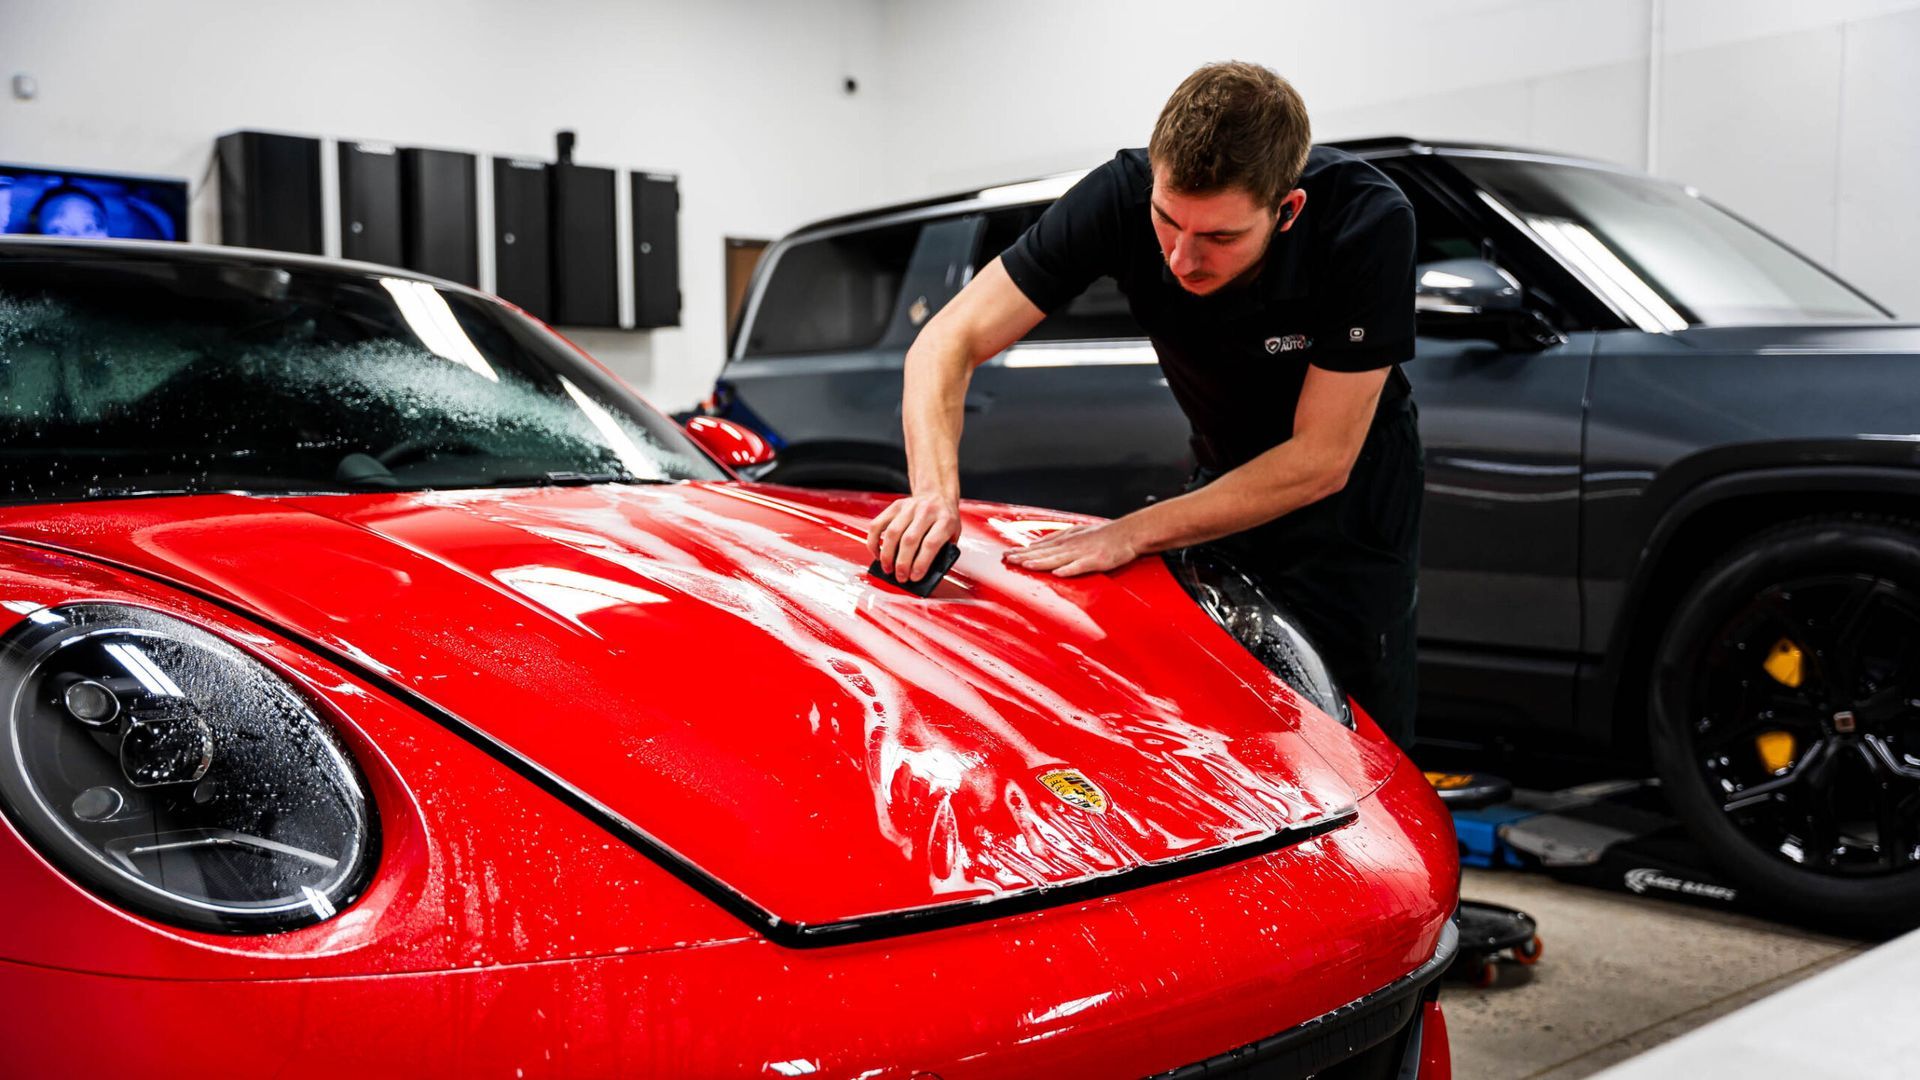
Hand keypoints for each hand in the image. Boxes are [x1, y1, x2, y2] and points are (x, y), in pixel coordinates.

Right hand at [868, 493, 960, 581]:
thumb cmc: (944, 520)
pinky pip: (878, 524)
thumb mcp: (953, 535)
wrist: (937, 495)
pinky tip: (877, 553)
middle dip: (902, 564)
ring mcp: (909, 507)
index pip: (931, 543)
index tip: (915, 577)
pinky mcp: (895, 506)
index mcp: (945, 520)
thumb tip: (922, 572)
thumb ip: (942, 553)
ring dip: (887, 555)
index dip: (921, 563)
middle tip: (901, 577)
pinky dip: (874, 541)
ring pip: (892, 533)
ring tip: (888, 569)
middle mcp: (927, 511)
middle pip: (909, 540)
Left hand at [1002, 519, 1141, 576]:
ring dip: (1042, 562)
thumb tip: (1036, 544)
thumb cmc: (1102, 535)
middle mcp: (1071, 545)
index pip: (1040, 546)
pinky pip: (1082, 566)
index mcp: (1066, 540)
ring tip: (1026, 565)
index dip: (1023, 551)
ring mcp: (1083, 553)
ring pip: (1059, 558)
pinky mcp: (1097, 561)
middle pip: (1045, 552)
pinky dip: (1070, 569)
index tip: (1006, 555)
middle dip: (1025, 556)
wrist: (1128, 533)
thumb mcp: (1076, 532)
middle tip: (1008, 560)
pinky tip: (1059, 573)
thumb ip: (1056, 539)